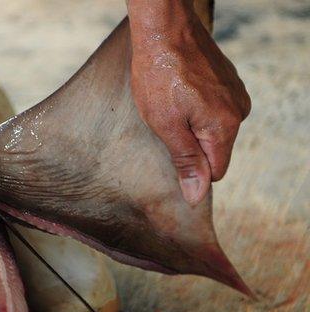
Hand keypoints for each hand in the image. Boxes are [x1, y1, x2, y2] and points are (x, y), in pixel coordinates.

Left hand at [128, 1, 250, 204]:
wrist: (164, 29)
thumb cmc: (160, 76)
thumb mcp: (165, 125)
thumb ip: (185, 161)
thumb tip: (197, 195)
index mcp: (224, 127)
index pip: (215, 171)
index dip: (191, 168)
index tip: (171, 150)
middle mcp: (238, 111)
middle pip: (213, 149)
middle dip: (188, 143)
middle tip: (166, 121)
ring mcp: (235, 94)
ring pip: (211, 128)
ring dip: (190, 124)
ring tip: (170, 102)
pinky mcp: (227, 81)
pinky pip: (212, 108)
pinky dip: (194, 106)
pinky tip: (178, 91)